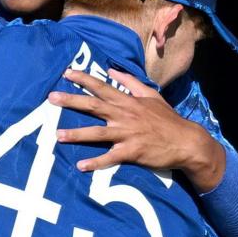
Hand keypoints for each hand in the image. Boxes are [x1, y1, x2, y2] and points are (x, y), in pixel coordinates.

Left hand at [49, 68, 225, 190]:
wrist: (186, 141)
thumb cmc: (167, 119)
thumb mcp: (152, 95)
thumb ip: (131, 82)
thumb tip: (113, 70)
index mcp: (128, 101)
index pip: (102, 87)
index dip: (84, 79)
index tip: (67, 73)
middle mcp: (125, 115)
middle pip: (93, 106)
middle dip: (71, 101)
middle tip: (51, 98)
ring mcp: (128, 134)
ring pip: (97, 133)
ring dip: (77, 134)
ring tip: (57, 136)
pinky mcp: (132, 152)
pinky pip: (111, 158)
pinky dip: (96, 163)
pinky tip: (81, 166)